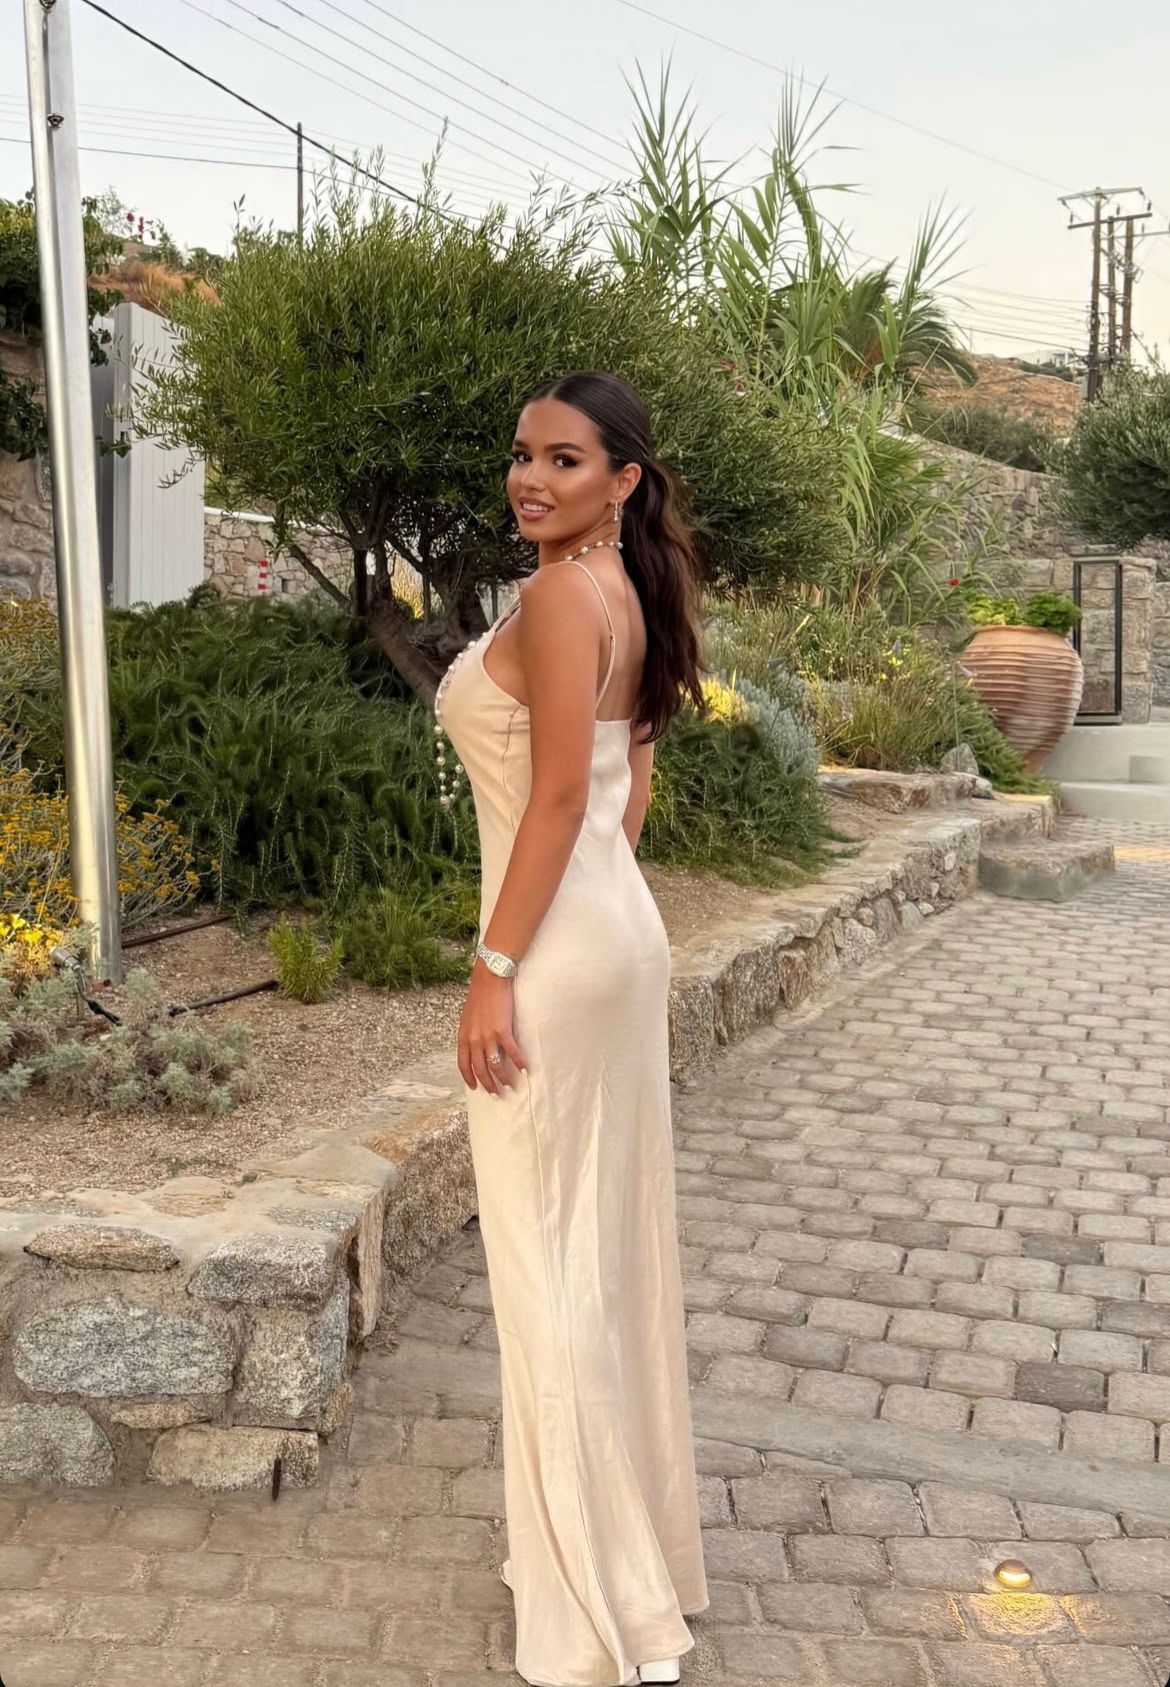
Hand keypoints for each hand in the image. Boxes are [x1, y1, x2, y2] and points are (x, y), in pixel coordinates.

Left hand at [457, 962, 527, 1095]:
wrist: (489, 978)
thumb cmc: (480, 995)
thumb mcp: (468, 1017)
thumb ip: (470, 1033)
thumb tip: (475, 1045)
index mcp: (463, 1036)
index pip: (463, 1064)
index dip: (469, 1078)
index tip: (475, 1087)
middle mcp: (473, 1039)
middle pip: (479, 1069)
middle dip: (488, 1084)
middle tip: (495, 1093)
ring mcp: (488, 1036)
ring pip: (495, 1065)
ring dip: (503, 1078)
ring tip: (510, 1086)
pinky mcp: (502, 1031)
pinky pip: (511, 1053)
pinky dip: (519, 1062)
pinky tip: (525, 1068)